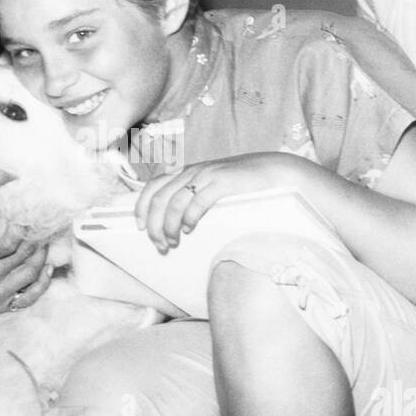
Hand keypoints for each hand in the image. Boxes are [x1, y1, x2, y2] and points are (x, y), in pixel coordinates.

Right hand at [0, 220, 52, 316]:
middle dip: (36, 239)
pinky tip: (49, 267)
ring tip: (47, 239)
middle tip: (45, 224)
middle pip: (22, 257)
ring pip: (29, 274)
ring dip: (42, 256)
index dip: (23, 230)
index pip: (6, 244)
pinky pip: (28, 297)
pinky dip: (42, 283)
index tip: (32, 215)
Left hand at [135, 154, 296, 251]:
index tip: (140, 227)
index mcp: (187, 172)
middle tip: (160, 245)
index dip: (141, 206)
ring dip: (169, 226)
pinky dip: (189, 216)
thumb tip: (178, 223)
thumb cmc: (244, 185)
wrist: (275, 171)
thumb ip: (195, 197)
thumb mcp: (213, 187)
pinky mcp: (222, 182)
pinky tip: (190, 229)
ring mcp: (207, 175)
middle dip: (154, 225)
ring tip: (173, 242)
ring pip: (174, 202)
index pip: (153, 186)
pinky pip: (198, 200)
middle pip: (159, 198)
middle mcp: (193, 172)